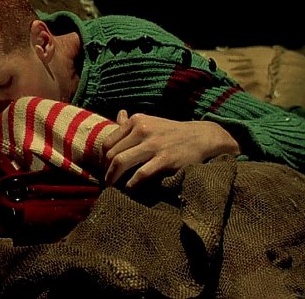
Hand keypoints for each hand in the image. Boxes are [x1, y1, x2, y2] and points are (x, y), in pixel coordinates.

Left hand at [102, 110, 239, 188]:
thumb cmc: (172, 132)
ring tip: (112, 189)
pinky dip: (131, 184)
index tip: (104, 170)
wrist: (202, 137)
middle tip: (106, 183)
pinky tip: (129, 190)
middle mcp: (142, 130)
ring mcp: (154, 144)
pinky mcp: (165, 159)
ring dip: (113, 179)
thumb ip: (132, 122)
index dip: (102, 160)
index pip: (108, 142)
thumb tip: (118, 114)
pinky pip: (140, 174)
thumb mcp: (151, 122)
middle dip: (106, 172)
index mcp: (136, 121)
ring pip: (121, 162)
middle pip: (112, 154)